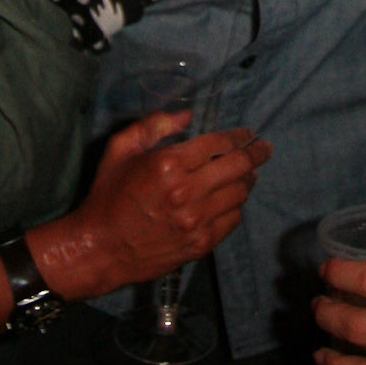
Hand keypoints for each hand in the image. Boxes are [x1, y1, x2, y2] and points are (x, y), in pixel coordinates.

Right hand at [35, 114, 271, 300]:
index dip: (237, 136)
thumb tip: (188, 115)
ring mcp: (197, 220)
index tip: (248, 134)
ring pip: (240, 193)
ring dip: (247, 180)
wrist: (100, 248)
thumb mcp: (121, 149)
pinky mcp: (201, 244)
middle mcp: (188, 192)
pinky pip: (233, 220)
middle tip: (264, 148)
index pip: (218, 143)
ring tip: (248, 174)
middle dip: (256, 153)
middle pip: (238, 166)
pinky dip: (236, 207)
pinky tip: (231, 200)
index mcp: (169, 164)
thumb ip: (154, 125)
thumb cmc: (108, 195)